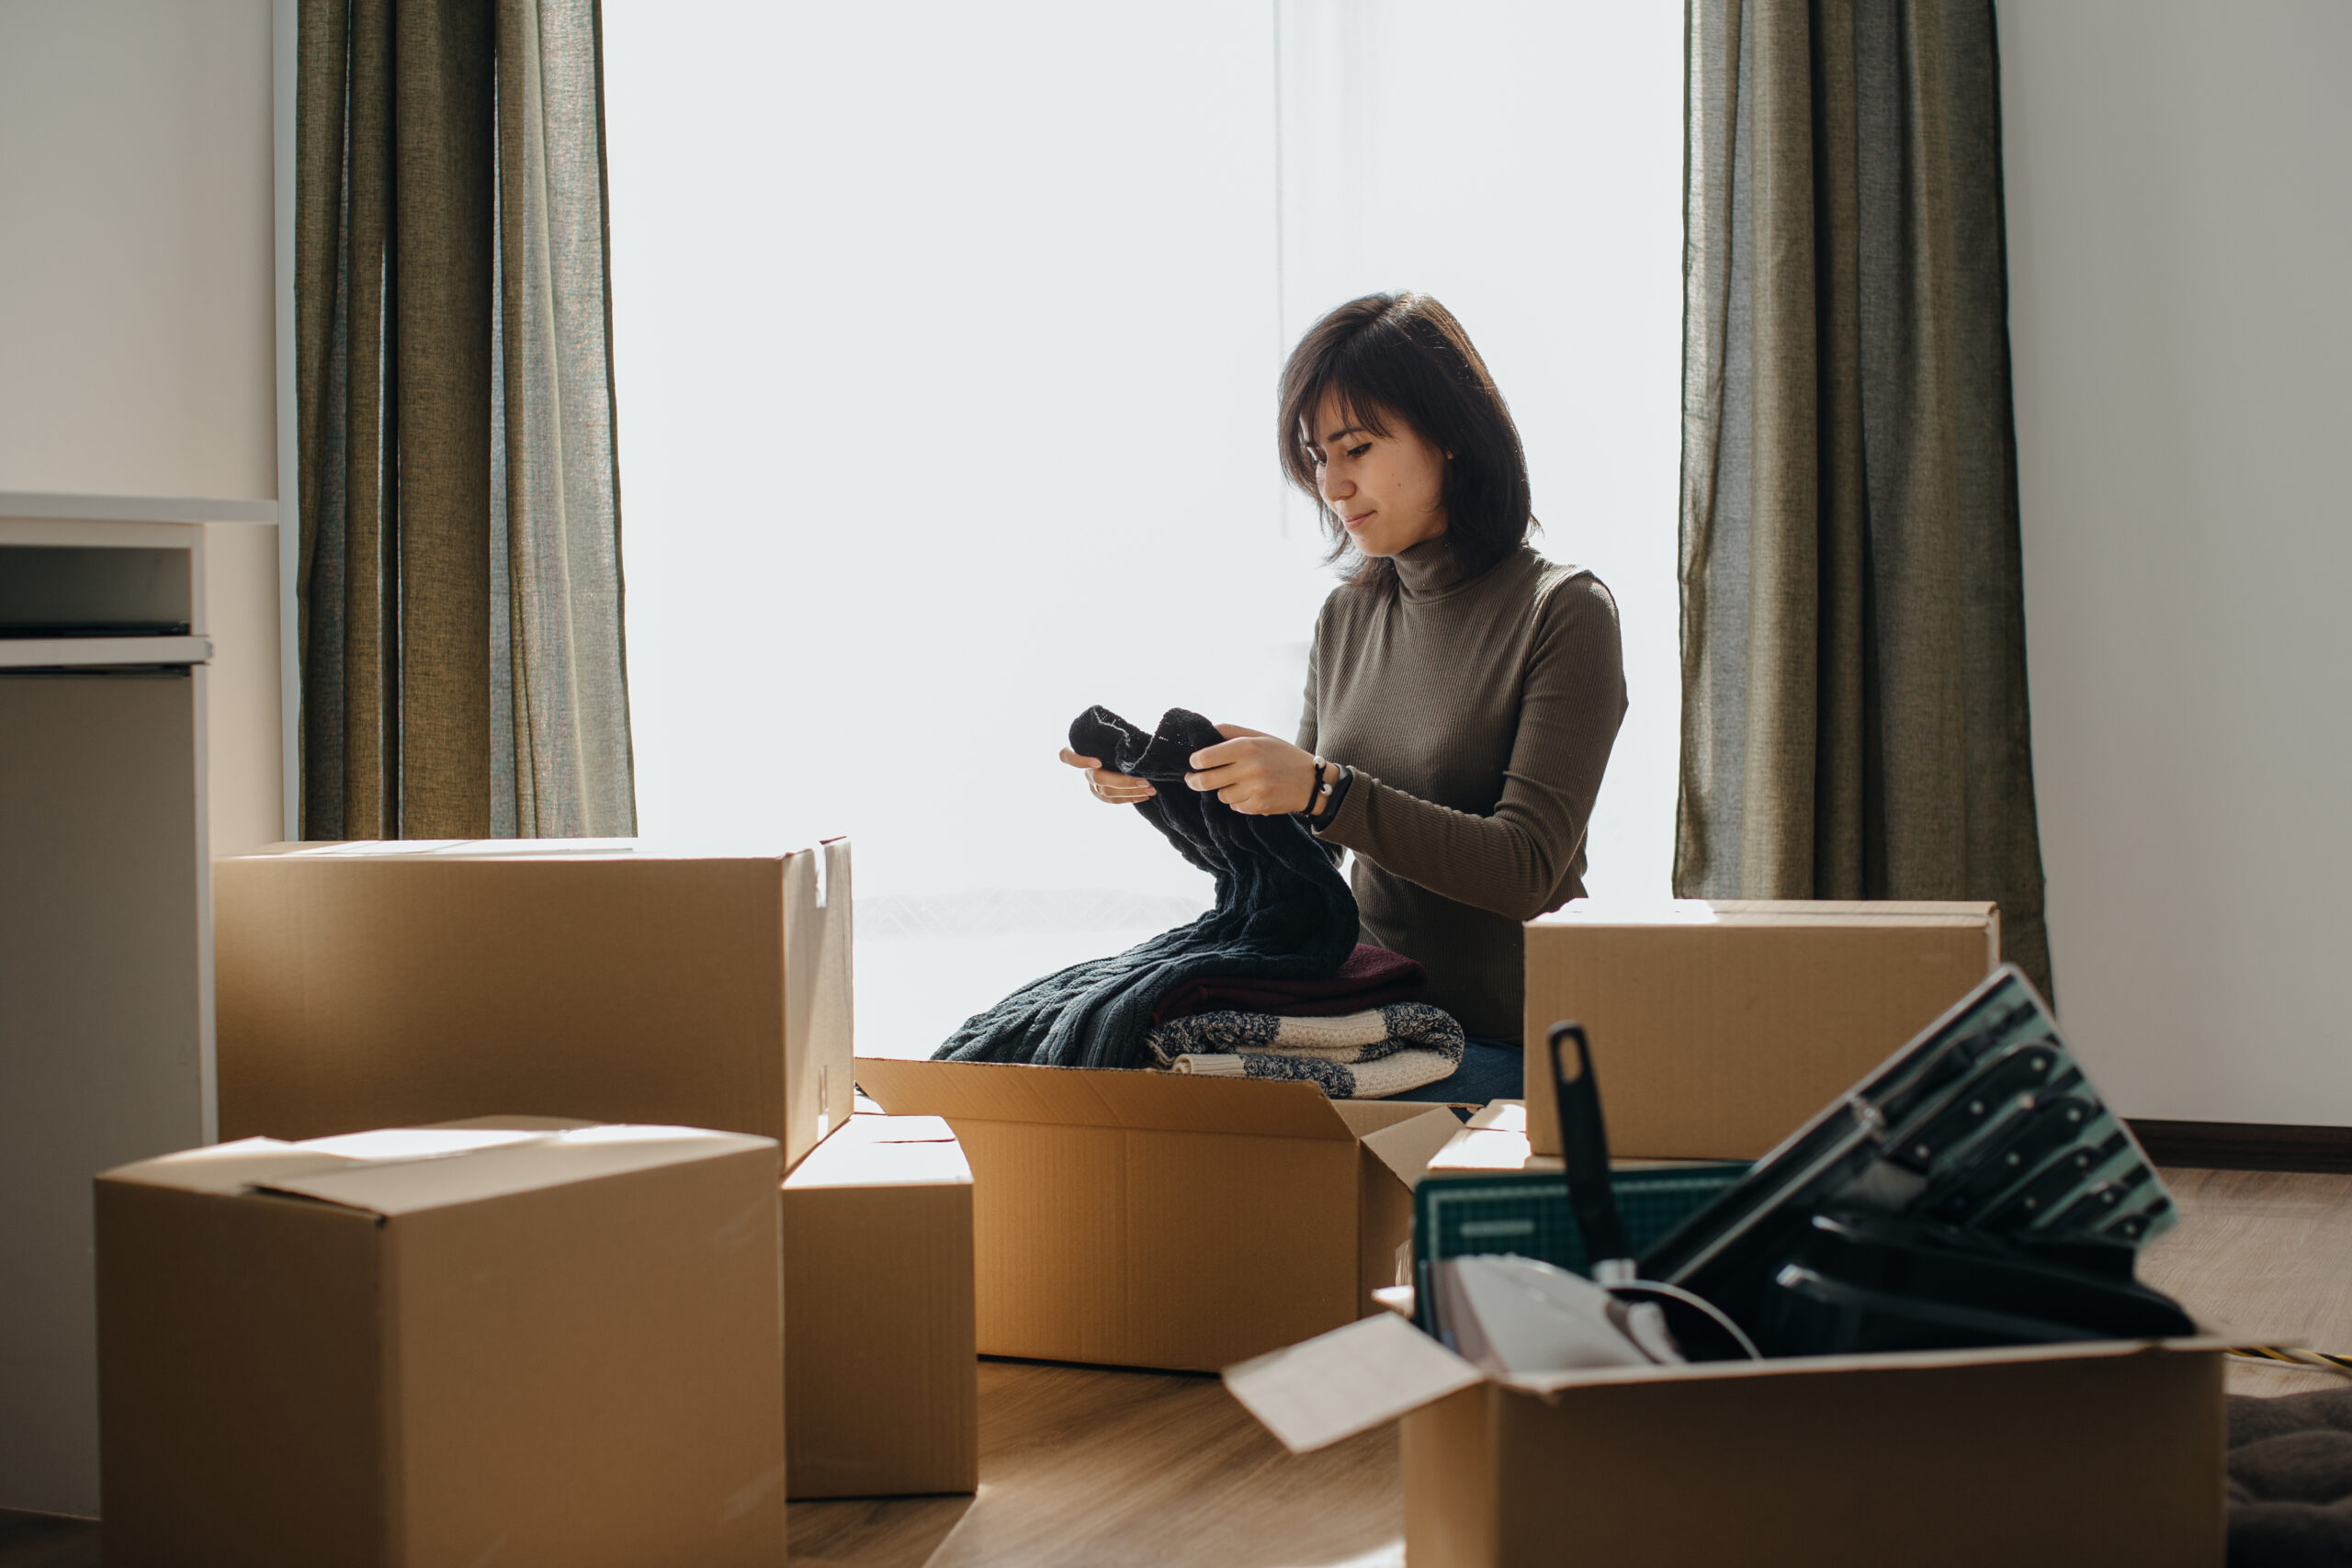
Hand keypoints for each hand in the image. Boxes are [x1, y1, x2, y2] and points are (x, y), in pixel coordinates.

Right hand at [1060, 745, 1155, 804]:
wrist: (1128, 753)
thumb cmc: (1124, 741)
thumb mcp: (1120, 735)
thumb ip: (1120, 736)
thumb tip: (1131, 736)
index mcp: (1085, 751)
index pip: (1067, 756)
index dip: (1079, 761)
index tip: (1098, 761)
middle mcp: (1086, 770)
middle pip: (1099, 779)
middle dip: (1124, 782)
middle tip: (1145, 781)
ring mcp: (1092, 784)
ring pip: (1108, 793)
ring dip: (1132, 791)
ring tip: (1152, 789)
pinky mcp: (1100, 794)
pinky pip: (1114, 800)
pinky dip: (1131, 797)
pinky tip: (1146, 795)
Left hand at [1184, 724, 1317, 815]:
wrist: (1312, 781)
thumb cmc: (1282, 755)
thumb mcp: (1260, 736)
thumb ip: (1231, 732)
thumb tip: (1205, 731)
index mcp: (1247, 747)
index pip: (1205, 757)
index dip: (1194, 761)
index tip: (1194, 762)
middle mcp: (1249, 768)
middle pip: (1206, 780)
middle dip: (1194, 781)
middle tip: (1192, 780)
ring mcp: (1254, 789)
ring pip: (1220, 795)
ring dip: (1223, 790)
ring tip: (1237, 783)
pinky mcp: (1259, 806)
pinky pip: (1235, 806)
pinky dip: (1238, 801)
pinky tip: (1250, 793)